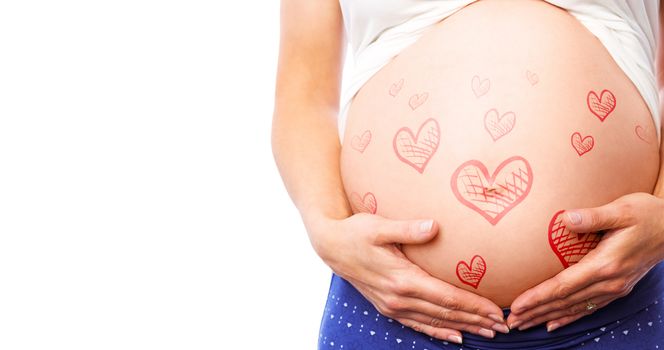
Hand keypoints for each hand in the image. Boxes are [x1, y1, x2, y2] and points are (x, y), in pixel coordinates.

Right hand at [305, 212, 509, 343]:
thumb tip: (435, 226)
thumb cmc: (356, 231)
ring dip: (462, 328)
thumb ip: (408, 228)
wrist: (330, 246)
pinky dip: (438, 332)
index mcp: (402, 279)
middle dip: (476, 320)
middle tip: (502, 326)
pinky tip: (454, 336)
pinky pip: (417, 324)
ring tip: (486, 333)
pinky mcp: (387, 307)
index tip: (496, 311)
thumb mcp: (380, 225)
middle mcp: (398, 298)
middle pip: (445, 313)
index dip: (474, 306)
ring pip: (434, 322)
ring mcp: (392, 305)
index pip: (447, 297)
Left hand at [506, 192, 663, 331]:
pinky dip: (569, 317)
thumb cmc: (646, 214)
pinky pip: (588, 307)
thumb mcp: (621, 210)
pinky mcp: (617, 288)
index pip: (564, 285)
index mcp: (605, 264)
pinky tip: (553, 323)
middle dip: (536, 312)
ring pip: (574, 307)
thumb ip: (593, 216)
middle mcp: (609, 281)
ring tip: (524, 324)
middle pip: (565, 301)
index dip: (538, 297)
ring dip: (547, 316)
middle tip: (511, 321)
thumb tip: (567, 218)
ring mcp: (614, 288)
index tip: (517, 305)